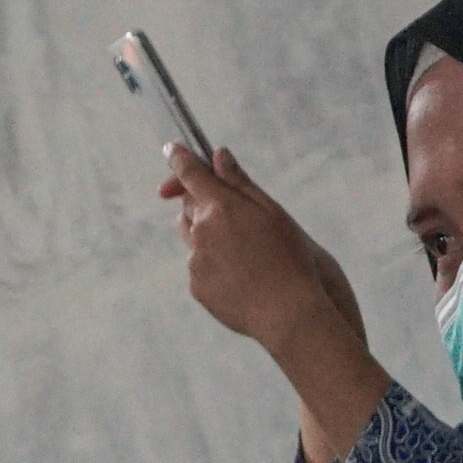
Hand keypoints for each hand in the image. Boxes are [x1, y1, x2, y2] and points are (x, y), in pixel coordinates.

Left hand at [158, 146, 394, 462]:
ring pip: (192, 239)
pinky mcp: (197, 287)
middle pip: (188, 206)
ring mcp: (196, 261)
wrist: (288, 314)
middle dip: (201, 203)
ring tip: (245, 254)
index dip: (178, 158)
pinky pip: (199, 268)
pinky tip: (243, 278)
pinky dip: (214, 267)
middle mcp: (201, 231)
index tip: (172, 149)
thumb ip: (240, 183)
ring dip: (209, 237)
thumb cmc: (290, 259)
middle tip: (231, 214)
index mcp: (221, 207)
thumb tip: (218, 156)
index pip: (190, 173)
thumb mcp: (272, 213)